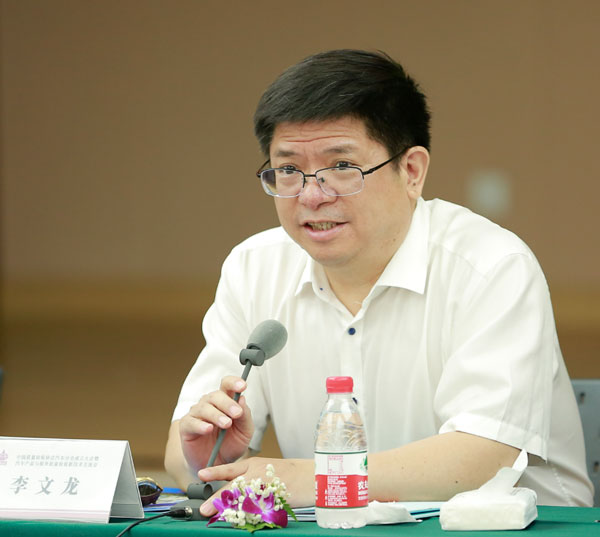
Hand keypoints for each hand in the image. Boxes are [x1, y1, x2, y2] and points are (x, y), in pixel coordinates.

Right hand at [178, 376, 253, 471]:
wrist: (216, 465)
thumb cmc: (230, 444)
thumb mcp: (244, 432)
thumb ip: (245, 416)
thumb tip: (242, 399)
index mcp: (225, 401)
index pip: (227, 384)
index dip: (234, 382)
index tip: (242, 386)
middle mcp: (210, 404)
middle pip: (216, 395)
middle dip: (228, 403)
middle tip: (237, 413)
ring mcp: (196, 414)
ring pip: (204, 408)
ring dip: (216, 415)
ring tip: (226, 424)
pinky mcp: (186, 427)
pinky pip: (191, 422)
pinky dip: (200, 425)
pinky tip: (208, 429)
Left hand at [198, 457, 314, 516]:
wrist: (314, 476)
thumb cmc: (291, 474)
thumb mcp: (268, 469)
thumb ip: (252, 476)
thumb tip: (234, 489)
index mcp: (256, 464)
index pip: (232, 468)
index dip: (215, 472)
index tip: (201, 474)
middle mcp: (258, 474)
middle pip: (233, 487)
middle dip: (216, 498)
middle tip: (203, 509)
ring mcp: (265, 487)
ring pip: (242, 500)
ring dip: (228, 510)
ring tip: (215, 516)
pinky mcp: (274, 500)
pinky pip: (256, 510)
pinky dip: (246, 516)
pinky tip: (238, 520)